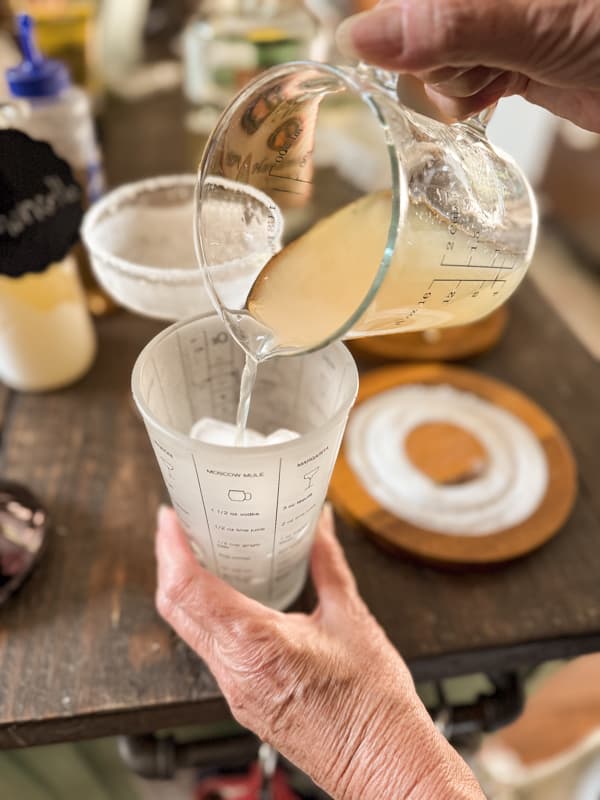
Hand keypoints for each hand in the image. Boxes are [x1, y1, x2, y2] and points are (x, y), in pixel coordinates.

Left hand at [156, 505, 483, 798]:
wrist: (382, 765)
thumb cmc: (372, 706)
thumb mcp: (351, 619)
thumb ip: (327, 563)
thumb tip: (318, 524)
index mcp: (255, 645)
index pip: (189, 590)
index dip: (170, 548)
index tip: (169, 517)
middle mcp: (234, 671)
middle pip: (176, 609)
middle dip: (168, 561)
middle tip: (177, 524)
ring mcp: (235, 691)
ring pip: (187, 631)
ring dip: (184, 588)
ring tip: (198, 551)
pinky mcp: (243, 701)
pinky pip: (209, 649)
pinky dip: (205, 615)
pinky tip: (224, 595)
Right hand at [336, 0, 599, 131]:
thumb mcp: (536, 19)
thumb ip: (449, 23)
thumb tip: (360, 36)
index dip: (407, 19)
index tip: (446, 48)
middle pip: (412, 20)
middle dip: (441, 50)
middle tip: (488, 55)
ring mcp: (491, 20)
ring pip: (430, 54)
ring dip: (458, 78)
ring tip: (504, 72)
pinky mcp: (503, 52)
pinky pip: (454, 78)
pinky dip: (468, 95)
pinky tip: (498, 89)